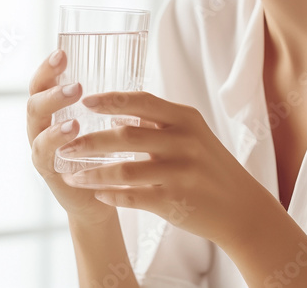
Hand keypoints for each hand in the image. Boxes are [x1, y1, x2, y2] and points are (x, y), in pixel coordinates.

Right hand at [26, 49, 116, 225]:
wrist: (100, 196)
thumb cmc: (102, 153)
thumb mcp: (101, 122)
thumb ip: (105, 102)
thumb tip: (132, 66)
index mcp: (52, 109)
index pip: (42, 82)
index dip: (48, 68)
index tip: (62, 53)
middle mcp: (40, 124)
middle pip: (34, 100)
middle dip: (52, 90)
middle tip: (76, 86)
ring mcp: (40, 146)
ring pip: (37, 125)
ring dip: (55, 114)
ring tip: (74, 108)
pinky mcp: (47, 168)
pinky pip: (44, 152)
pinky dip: (56, 141)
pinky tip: (73, 132)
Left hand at [56, 91, 275, 247]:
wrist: (241, 207)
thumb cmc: (208, 166)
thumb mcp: (191, 135)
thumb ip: (156, 123)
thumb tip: (113, 113)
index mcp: (185, 119)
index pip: (142, 101)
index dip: (111, 100)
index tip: (84, 101)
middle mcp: (185, 141)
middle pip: (125, 136)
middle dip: (89, 141)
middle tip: (65, 145)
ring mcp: (182, 172)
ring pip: (125, 170)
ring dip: (93, 173)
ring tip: (71, 176)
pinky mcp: (177, 201)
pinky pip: (135, 197)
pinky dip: (112, 195)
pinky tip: (98, 194)